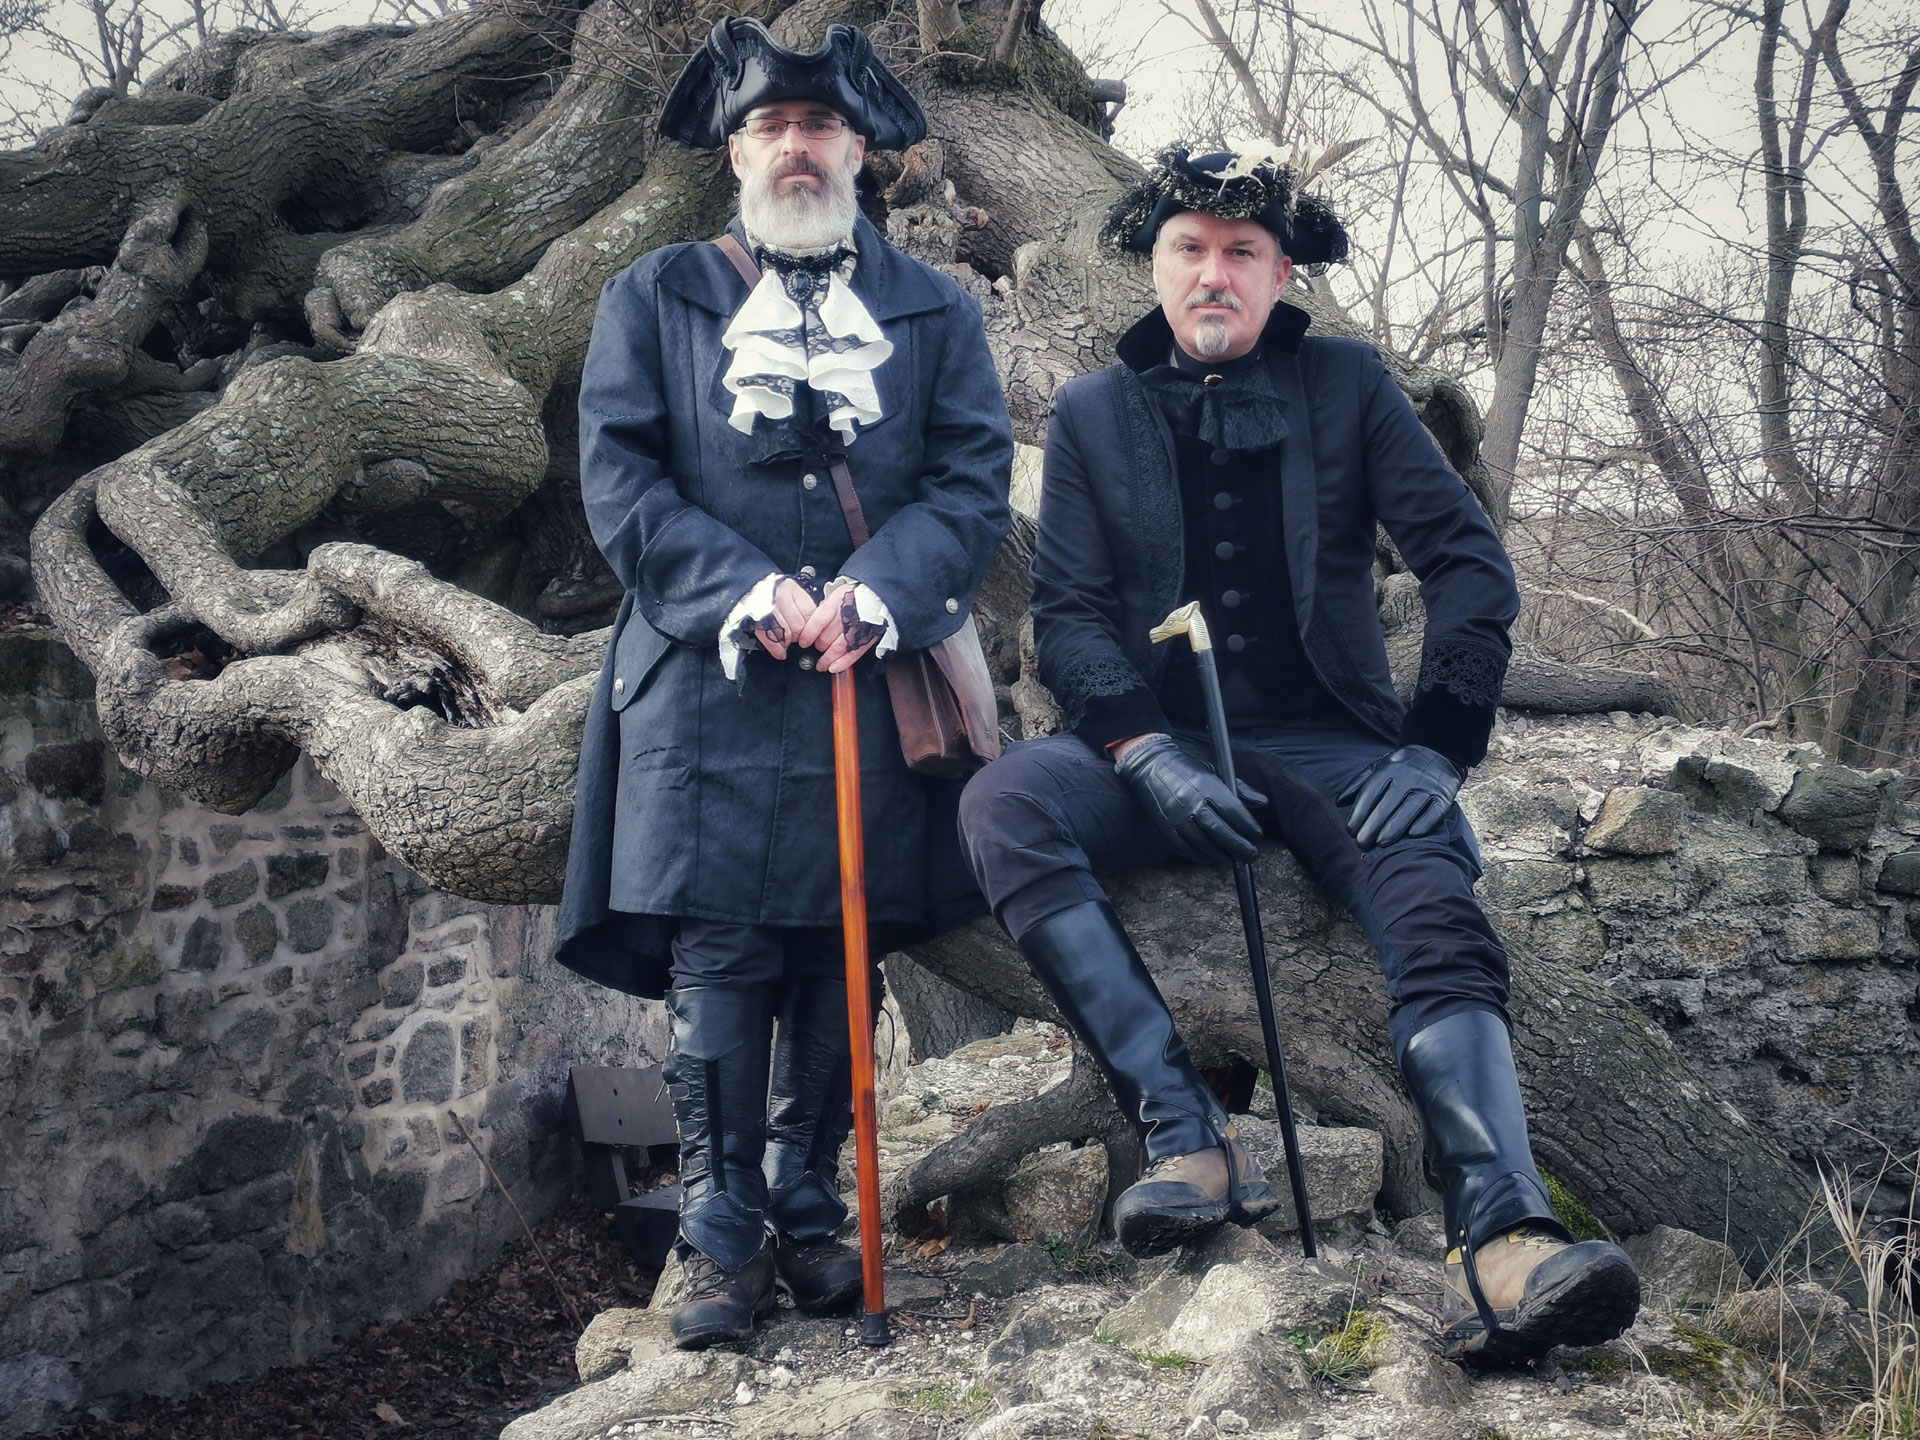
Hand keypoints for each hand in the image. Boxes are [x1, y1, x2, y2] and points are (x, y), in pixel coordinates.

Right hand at [751, 577, 818, 660]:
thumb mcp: (790, 594)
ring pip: (785, 634)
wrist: (747, 590)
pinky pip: (770, 640)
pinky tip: (780, 652)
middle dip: (799, 635)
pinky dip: (776, 650)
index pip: (809, 612)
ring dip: (787, 642)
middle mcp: (777, 596)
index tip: (809, 632)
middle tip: (795, 636)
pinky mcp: (754, 621)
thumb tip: (814, 627)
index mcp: (790, 588)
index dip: (811, 626)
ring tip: (786, 640)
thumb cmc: (770, 594)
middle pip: (798, 626)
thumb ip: (802, 607)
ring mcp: (764, 609)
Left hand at [794, 579, 886, 673]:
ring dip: (827, 659)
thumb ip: (825, 609)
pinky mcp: (867, 638)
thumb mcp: (837, 594)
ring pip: (838, 648)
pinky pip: (853, 653)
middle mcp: (847, 615)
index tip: (803, 641)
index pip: (818, 621)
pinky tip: (834, 668)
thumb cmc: (856, 595)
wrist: (878, 596)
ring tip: (822, 664)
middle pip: (826, 637)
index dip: (808, 634)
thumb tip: (809, 624)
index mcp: (838, 602)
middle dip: (818, 646)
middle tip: (815, 648)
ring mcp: (858, 628)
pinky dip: (843, 663)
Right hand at [1113, 733, 1263, 864]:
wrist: (1150, 766)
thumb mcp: (1215, 771)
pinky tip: (1212, 857)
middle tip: (1251, 855)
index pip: (1233, 811)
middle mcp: (1191, 802)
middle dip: (1239, 846)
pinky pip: (1185, 848)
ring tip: (1234, 857)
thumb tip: (1263, 803)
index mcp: (1207, 785)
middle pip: (1220, 831)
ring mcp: (1176, 816)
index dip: (1248, 826)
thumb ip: (1239, 789)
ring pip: (1204, 843)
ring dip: (1222, 854)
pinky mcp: (1165, 827)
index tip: (1257, 835)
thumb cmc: (1187, 768)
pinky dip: (1200, 856)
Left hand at [1338, 745, 1463, 848]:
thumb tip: (1339, 802)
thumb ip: (1359, 783)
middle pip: (1388, 803)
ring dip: (1395, 827)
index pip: (1371, 792)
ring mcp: (1427, 785)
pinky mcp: (1444, 795)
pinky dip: (1426, 822)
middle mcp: (1408, 776)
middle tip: (1362, 843)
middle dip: (1373, 825)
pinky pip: (1435, 810)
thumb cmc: (1402, 766)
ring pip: (1410, 808)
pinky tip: (1413, 835)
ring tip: (1381, 843)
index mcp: (1389, 768)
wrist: (1438, 751)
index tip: (1350, 830)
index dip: (1359, 812)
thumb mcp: (1379, 766)